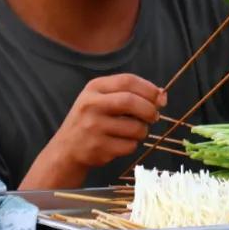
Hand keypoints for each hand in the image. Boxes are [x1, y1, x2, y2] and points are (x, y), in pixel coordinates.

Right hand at [49, 74, 165, 172]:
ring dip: (142, 131)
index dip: (149, 89)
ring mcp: (93, 127)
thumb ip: (130, 93)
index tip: (160, 98)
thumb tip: (162, 95)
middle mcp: (91, 105)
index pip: (127, 80)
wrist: (66, 149)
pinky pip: (129, 146)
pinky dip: (132, 145)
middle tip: (154, 117)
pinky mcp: (97, 147)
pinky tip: (121, 143)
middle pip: (131, 101)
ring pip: (134, 127)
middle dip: (150, 110)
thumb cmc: (92, 120)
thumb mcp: (103, 99)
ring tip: (134, 131)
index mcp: (94, 88)